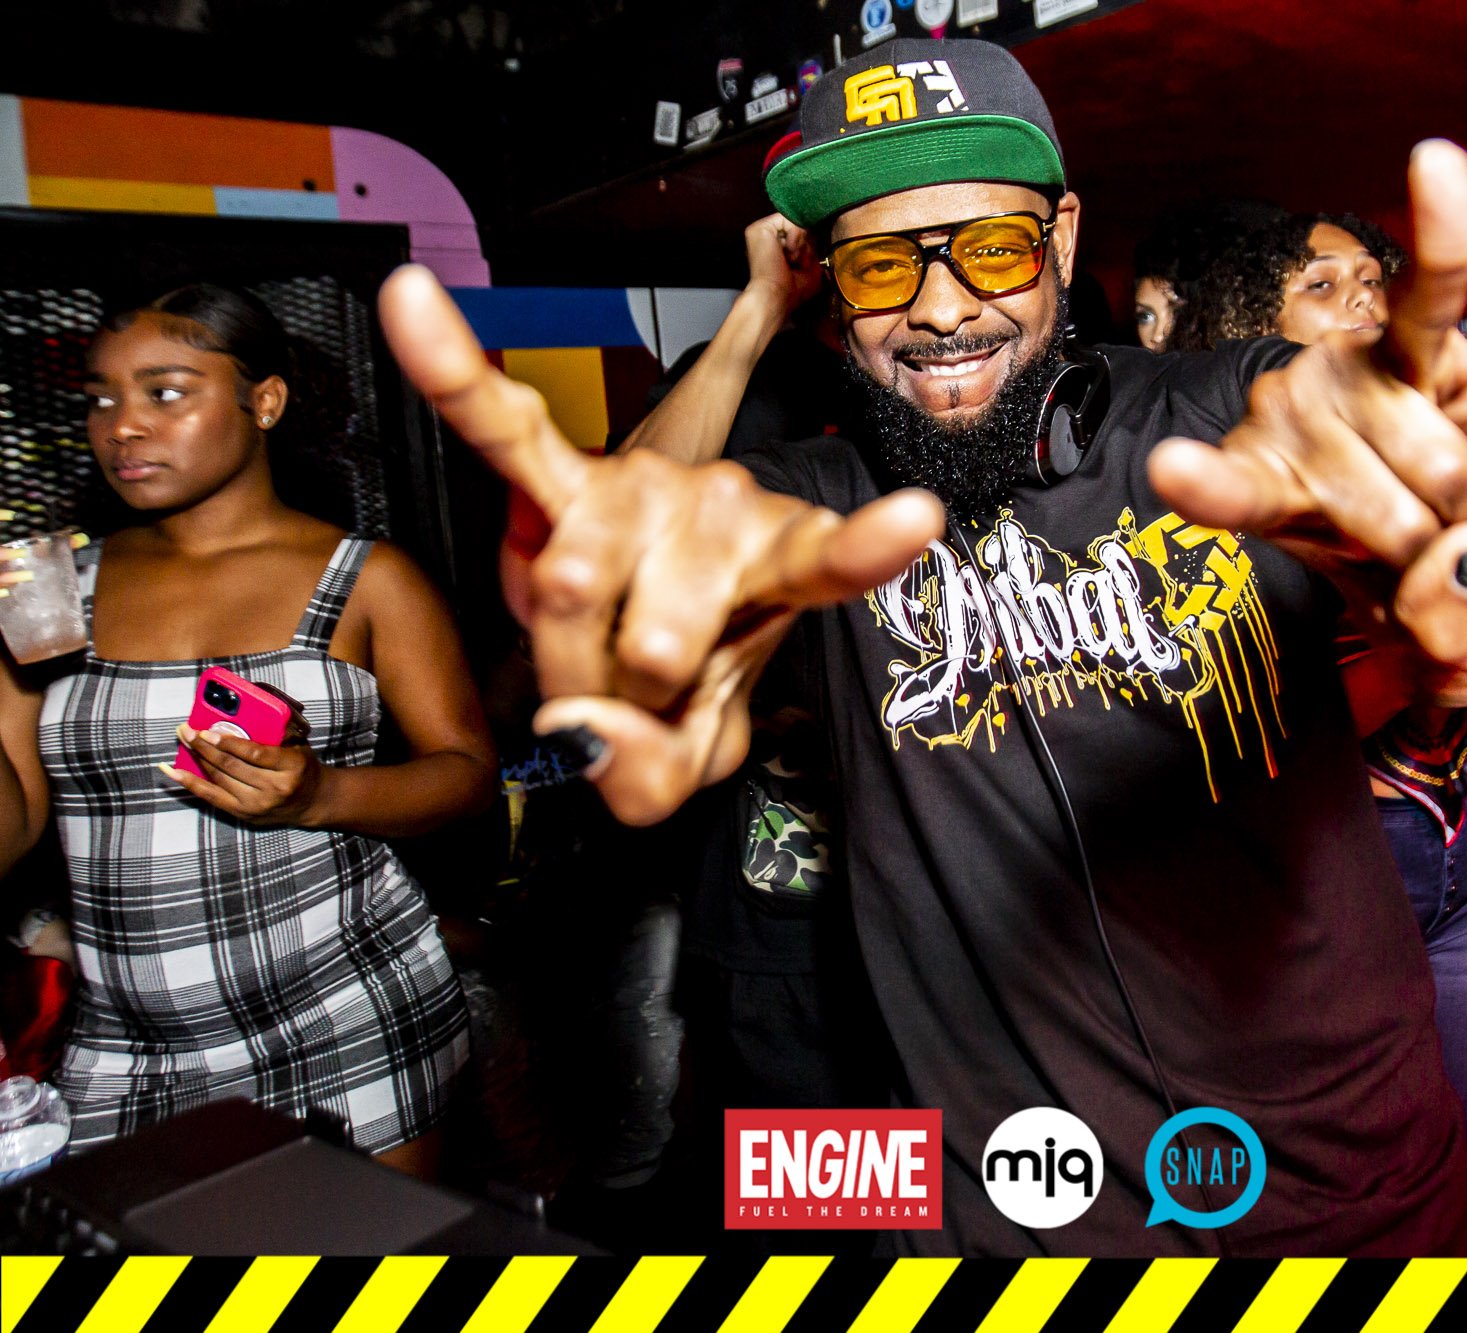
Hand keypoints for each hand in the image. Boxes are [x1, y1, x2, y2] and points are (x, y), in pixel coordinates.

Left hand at [161, 723, 324, 826]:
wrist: (311, 801)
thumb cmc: (300, 767)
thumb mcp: (297, 746)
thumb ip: (276, 732)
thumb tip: (241, 715)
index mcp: (291, 767)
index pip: (254, 754)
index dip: (227, 742)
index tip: (207, 731)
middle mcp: (274, 788)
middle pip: (231, 766)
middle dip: (204, 747)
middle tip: (187, 732)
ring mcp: (257, 805)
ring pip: (218, 779)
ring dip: (197, 759)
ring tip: (185, 742)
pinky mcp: (243, 815)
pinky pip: (210, 797)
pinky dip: (189, 783)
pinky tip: (172, 772)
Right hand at [378, 266, 942, 824]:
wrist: (632, 624)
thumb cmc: (682, 678)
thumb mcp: (694, 757)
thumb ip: (656, 772)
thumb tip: (582, 724)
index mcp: (784, 567)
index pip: (831, 562)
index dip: (868, 546)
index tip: (914, 516)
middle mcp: (728, 505)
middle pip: (648, 646)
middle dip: (619, 701)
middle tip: (634, 691)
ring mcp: (645, 480)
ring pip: (572, 595)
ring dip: (564, 657)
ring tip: (594, 644)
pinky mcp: (562, 466)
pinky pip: (497, 424)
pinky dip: (451, 370)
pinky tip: (410, 297)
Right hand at [743, 213, 821, 322]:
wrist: (776, 296)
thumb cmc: (791, 290)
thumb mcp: (811, 267)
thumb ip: (812, 248)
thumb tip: (814, 233)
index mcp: (774, 246)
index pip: (800, 234)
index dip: (807, 247)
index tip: (802, 265)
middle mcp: (766, 237)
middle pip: (798, 227)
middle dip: (805, 246)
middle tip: (796, 264)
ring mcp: (761, 231)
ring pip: (795, 223)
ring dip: (801, 244)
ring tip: (791, 260)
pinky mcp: (760, 228)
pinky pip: (789, 220)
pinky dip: (796, 236)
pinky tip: (788, 253)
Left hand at [1149, 141, 1466, 664]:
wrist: (1442, 490)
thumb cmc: (1395, 546)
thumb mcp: (1402, 610)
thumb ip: (1430, 626)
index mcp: (1261, 489)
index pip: (1229, 493)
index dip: (1207, 485)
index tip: (1173, 467)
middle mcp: (1285, 421)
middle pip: (1388, 522)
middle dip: (1442, 565)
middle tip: (1444, 568)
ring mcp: (1342, 372)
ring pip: (1440, 473)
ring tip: (1463, 514)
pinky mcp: (1410, 337)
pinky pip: (1438, 290)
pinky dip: (1448, 233)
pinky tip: (1438, 165)